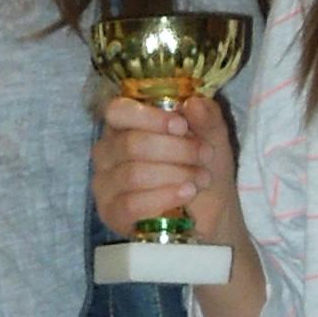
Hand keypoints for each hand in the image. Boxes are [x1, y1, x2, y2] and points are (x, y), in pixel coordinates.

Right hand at [94, 91, 233, 241]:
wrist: (211, 212)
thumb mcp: (212, 136)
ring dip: (175, 174)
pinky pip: (131, 204)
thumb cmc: (203, 167)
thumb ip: (206, 117)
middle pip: (131, 143)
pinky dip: (163, 197)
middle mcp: (107, 151)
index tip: (182, 126)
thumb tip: (193, 103)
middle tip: (204, 155)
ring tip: (202, 178)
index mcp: (125, 125)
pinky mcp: (111, 214)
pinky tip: (186, 194)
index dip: (149, 117)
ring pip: (133, 174)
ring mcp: (105, 184)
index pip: (118, 111)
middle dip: (175, 149)